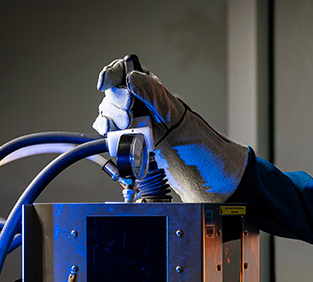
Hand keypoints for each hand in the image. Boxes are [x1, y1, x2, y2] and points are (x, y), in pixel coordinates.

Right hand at [92, 58, 248, 202]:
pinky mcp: (131, 144)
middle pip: (113, 93)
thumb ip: (154, 94)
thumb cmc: (199, 147)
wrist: (205, 178)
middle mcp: (143, 106)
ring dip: (111, 119)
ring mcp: (136, 125)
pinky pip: (111, 134)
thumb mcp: (178, 115)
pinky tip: (114, 136)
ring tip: (128, 128)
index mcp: (154, 92)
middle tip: (129, 117)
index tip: (106, 84)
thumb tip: (131, 78)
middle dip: (116, 103)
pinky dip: (108, 134)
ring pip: (109, 114)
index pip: (125, 72)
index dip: (112, 74)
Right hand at [92, 59, 183, 140]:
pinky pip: (103, 124)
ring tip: (129, 122)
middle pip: (111, 90)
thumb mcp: (161, 98)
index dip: (109, 74)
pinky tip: (109, 127)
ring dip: (115, 115)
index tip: (105, 82)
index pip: (118, 70)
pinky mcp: (115, 125)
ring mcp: (118, 108)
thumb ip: (146, 87)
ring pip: (106, 108)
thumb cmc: (168, 113)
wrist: (172, 134)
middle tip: (130, 106)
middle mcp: (124, 92)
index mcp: (136, 79)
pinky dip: (105, 125)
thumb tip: (131, 78)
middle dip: (118, 99)